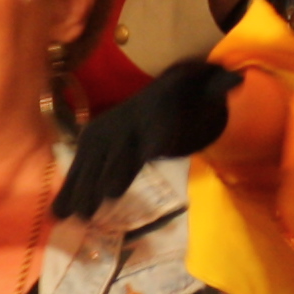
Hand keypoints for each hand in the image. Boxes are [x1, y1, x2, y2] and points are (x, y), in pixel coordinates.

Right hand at [57, 58, 240, 221]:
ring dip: (81, 187)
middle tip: (103, 198)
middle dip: (110, 172)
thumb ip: (218, 87)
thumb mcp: (205, 89)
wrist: (160, 94)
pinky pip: (81, 166)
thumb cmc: (187, 97)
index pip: (156, 127)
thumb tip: (236, 79)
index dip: (152, 140)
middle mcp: (126, 120)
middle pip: (118, 150)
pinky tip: (58, 213)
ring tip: (72, 215)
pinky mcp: (92, 143)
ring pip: (92, 161)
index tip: (150, 154)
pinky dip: (69, 188)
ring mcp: (105, 132)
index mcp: (156, 108)